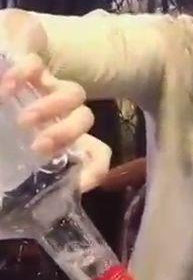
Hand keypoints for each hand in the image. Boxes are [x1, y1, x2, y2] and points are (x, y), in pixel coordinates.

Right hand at [0, 52, 109, 192]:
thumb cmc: (5, 135)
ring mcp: (50, 87)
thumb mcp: (11, 154)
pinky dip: (22, 75)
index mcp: (61, 138)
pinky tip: (4, 89)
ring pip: (74, 93)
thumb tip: (4, 214)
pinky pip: (36, 65)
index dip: (96, 169)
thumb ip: (19, 170)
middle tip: (38, 146)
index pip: (97, 153)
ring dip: (51, 108)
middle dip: (65, 134)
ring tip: (21, 121)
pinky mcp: (33, 66)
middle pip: (85, 119)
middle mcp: (62, 113)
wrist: (2, 72)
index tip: (78, 184)